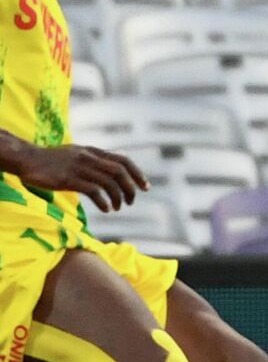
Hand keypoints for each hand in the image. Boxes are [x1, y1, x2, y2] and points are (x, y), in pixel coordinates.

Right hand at [11, 143, 147, 212]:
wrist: (27, 159)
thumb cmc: (51, 159)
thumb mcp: (76, 153)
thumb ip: (94, 159)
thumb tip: (111, 170)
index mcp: (93, 151)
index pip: (123, 160)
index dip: (137, 173)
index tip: (145, 187)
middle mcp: (89, 157)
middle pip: (120, 172)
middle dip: (131, 187)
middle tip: (132, 201)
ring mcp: (79, 168)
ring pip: (109, 182)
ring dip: (118, 197)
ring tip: (118, 207)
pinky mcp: (68, 179)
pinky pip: (93, 191)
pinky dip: (103, 201)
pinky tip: (106, 209)